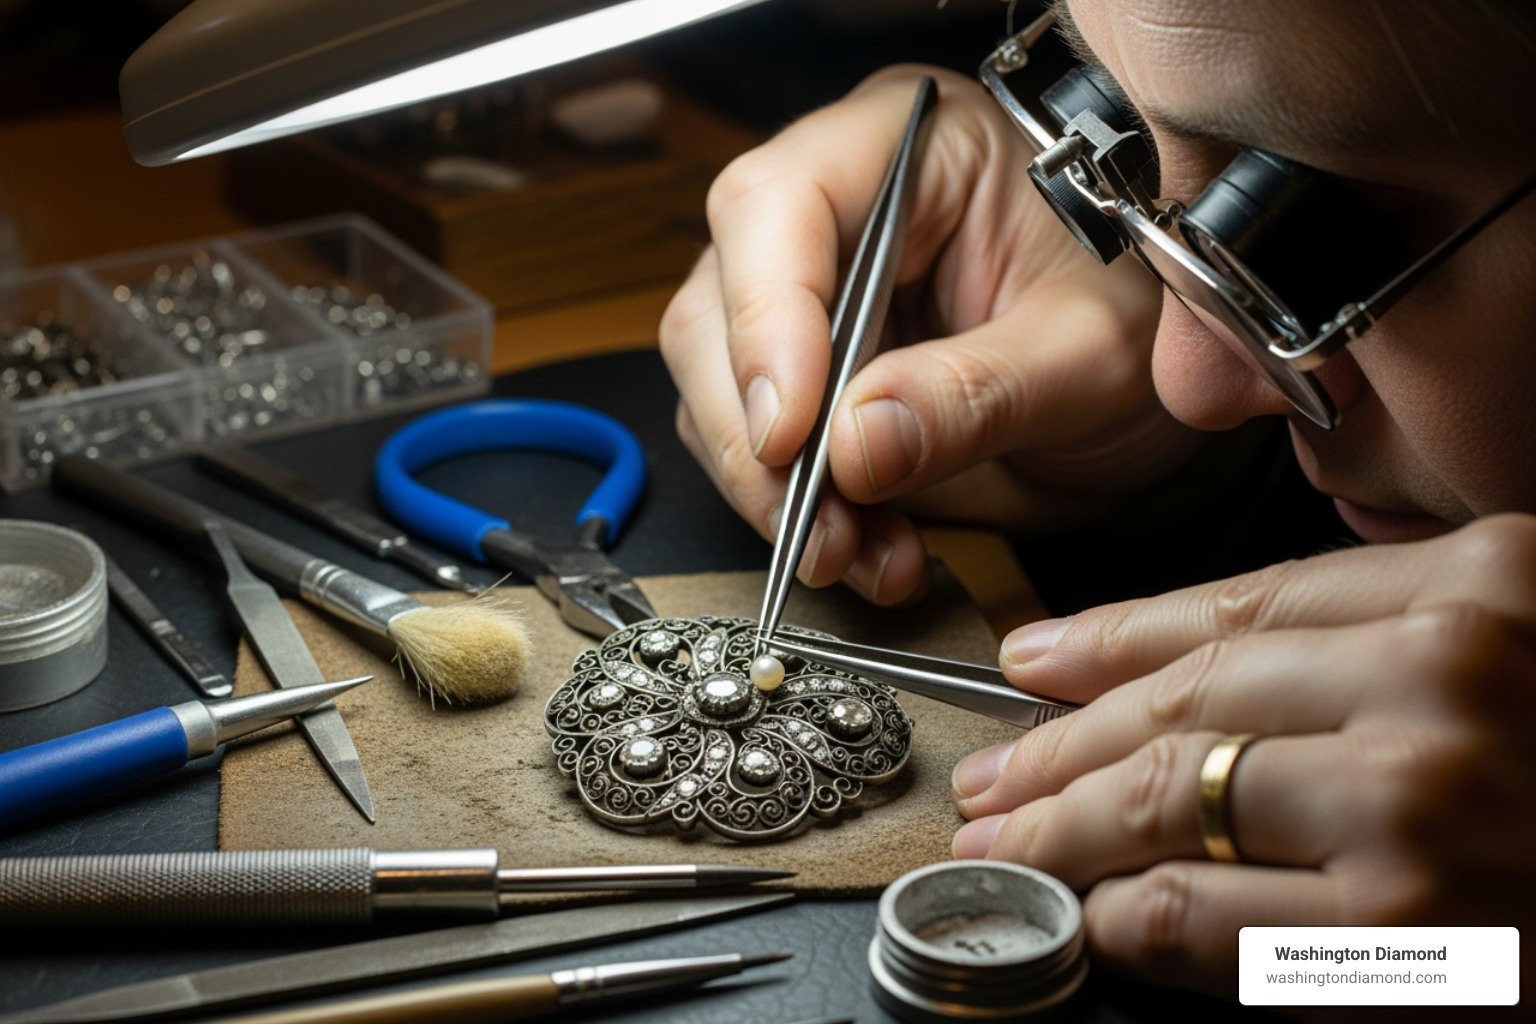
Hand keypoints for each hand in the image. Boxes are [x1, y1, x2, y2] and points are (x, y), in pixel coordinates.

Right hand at [660, 65, 1193, 605]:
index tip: (793, 435)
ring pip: (720, 385)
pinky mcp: (809, 372)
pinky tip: (871, 551)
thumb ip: (980, 394)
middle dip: (761, 435)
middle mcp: (839, 207)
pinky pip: (761, 445)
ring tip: (862, 553)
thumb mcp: (1095, 356)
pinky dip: (801, 515)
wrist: (1162, 378)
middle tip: (821, 528)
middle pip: (721, 303)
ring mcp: (813, 292)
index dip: (766, 320)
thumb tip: (854, 445)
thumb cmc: (1147, 316)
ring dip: (776, 492)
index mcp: (911, 146)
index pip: (779, 204)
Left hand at [950, 515, 1535, 995]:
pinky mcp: (1421, 935)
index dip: (1110, 635)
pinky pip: (1210, 917)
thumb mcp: (1526, 644)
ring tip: (1004, 840)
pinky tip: (1087, 914)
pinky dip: (1128, 917)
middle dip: (1059, 740)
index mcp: (1483, 582)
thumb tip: (1200, 668)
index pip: (1235, 602)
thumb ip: (1383, 636)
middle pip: (1184, 698)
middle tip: (994, 772)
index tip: (1036, 661)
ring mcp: (1425, 803)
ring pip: (1166, 799)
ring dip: (1060, 828)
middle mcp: (1448, 675)